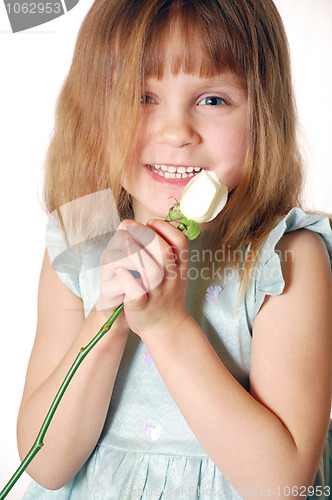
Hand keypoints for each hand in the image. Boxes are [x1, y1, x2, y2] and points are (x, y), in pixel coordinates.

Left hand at [103, 219, 188, 336]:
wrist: (166, 327)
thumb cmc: (166, 293)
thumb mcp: (175, 270)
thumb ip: (165, 248)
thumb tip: (141, 224)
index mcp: (180, 267)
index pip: (179, 240)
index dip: (164, 227)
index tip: (149, 222)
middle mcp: (172, 279)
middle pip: (164, 251)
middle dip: (145, 235)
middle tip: (130, 229)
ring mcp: (157, 293)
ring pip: (151, 271)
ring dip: (135, 254)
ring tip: (122, 245)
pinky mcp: (142, 306)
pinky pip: (136, 292)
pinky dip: (127, 280)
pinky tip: (120, 270)